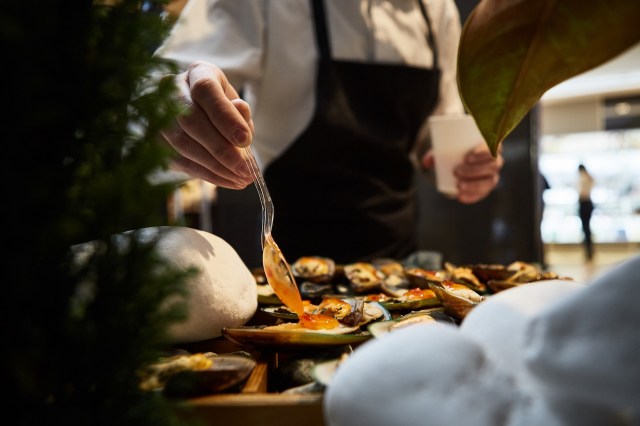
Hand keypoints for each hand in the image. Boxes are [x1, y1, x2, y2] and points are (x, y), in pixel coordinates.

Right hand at [160, 61, 253, 188]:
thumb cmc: (223, 110)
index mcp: (198, 73)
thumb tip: (241, 124)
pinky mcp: (153, 138)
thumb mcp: (237, 107)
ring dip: (214, 166)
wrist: (200, 115)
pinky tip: (226, 180)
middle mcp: (172, 88)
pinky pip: (178, 160)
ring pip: (182, 143)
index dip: (225, 117)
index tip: (245, 141)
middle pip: (191, 120)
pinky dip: (205, 174)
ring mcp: (157, 113)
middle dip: (221, 149)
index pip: (206, 90)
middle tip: (245, 170)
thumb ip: (240, 115)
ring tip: (240, 179)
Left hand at [421, 143, 502, 203]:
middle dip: (475, 170)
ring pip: (490, 181)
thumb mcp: (446, 148)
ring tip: (458, 185)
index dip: (483, 153)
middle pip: (492, 165)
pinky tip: (461, 197)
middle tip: (456, 171)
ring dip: (474, 184)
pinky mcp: (487, 186)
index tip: (466, 158)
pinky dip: (473, 196)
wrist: (463, 161)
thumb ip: (435, 154)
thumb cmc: (456, 149)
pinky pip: (484, 193)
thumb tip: (426, 163)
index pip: (494, 147)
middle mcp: (496, 160)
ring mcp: (493, 174)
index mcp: (491, 145)